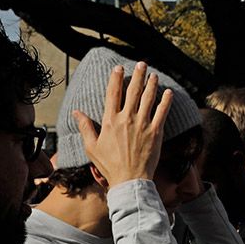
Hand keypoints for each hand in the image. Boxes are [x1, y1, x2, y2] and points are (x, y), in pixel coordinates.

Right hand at [74, 63, 171, 186]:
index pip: (113, 94)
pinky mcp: (156, 132)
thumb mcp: (92, 147)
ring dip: (151, 84)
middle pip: (133, 91)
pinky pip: (162, 112)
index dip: (116, 79)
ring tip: (153, 74)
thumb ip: (85, 127)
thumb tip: (76, 112)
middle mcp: (127, 119)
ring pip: (148, 98)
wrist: (129, 179)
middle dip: (137, 75)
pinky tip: (169, 92)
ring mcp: (143, 124)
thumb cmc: (109, 165)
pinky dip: (166, 101)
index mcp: (110, 121)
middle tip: (141, 64)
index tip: (119, 68)